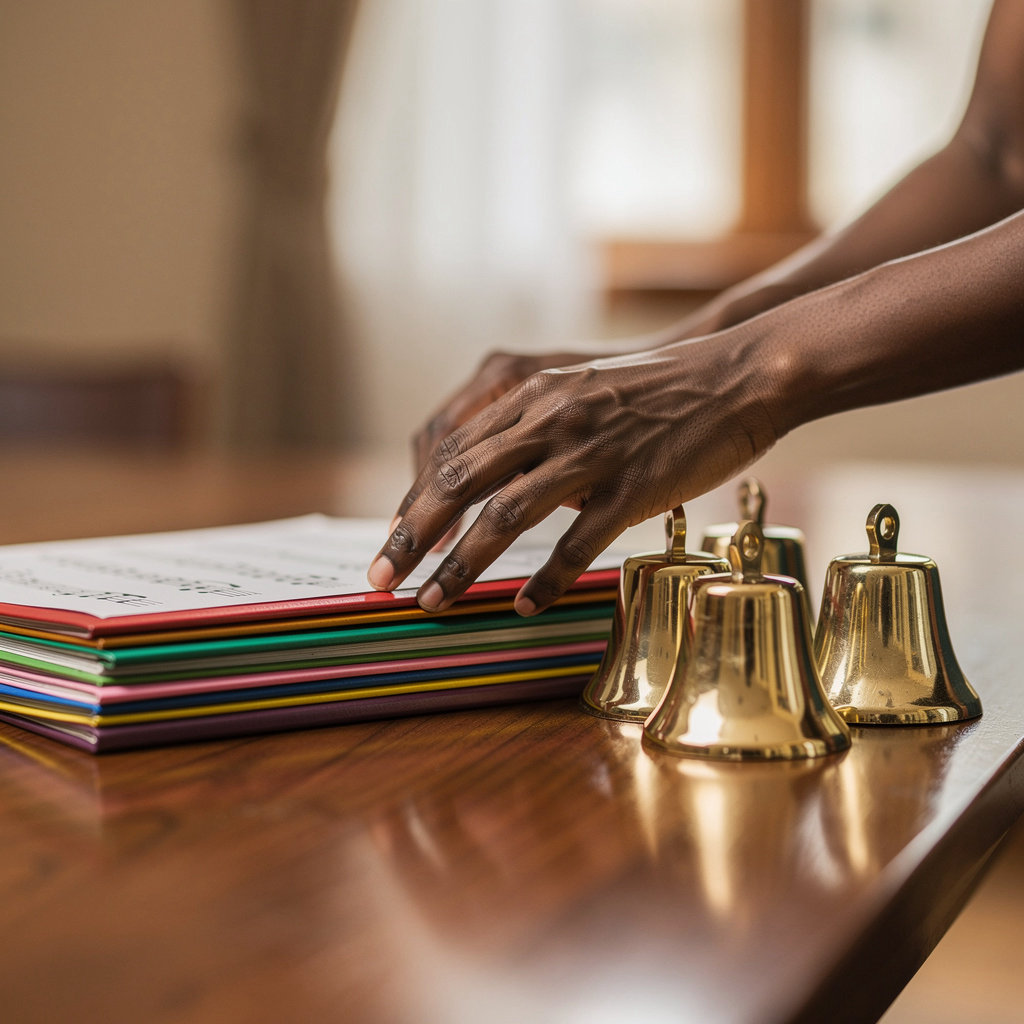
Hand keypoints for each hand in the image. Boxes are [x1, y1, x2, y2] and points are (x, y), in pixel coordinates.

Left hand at [368, 330, 781, 614]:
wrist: (738, 375)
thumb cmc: (662, 390)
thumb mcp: (584, 391)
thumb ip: (537, 427)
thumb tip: (497, 478)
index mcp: (535, 396)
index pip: (452, 452)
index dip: (415, 503)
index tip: (393, 542)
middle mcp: (551, 419)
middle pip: (460, 481)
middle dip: (413, 536)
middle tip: (381, 580)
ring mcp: (591, 453)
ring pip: (506, 515)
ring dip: (461, 565)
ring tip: (432, 604)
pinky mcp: (632, 485)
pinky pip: (577, 541)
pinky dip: (545, 577)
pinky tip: (525, 605)